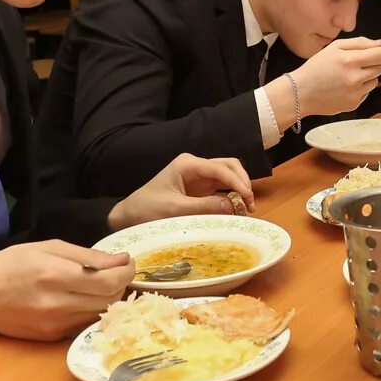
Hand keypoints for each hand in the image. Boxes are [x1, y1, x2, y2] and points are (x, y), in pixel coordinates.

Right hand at [0, 241, 134, 339]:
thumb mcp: (48, 248)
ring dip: (109, 299)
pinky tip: (83, 299)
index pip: (110, 281)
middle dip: (121, 284)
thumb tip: (121, 260)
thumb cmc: (10, 265)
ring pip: (101, 314)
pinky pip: (85, 324)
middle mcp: (58, 304)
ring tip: (101, 284)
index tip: (127, 263)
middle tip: (117, 272)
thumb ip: (88, 256)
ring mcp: (55, 325)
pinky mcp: (52, 338)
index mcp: (56, 276)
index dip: (126, 272)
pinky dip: (92, 310)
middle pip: (110, 300)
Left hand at [108, 153, 255, 229]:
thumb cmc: (147, 209)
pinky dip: (232, 197)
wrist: (131, 215)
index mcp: (187, 164)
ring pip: (228, 177)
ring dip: (240, 189)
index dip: (237, 181)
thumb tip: (232, 206)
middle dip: (242, 182)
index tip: (247, 197)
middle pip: (229, 167)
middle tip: (250, 204)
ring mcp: (200, 177)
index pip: (219, 168)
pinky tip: (238, 210)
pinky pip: (222, 189)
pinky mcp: (201, 189)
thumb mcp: (175, 210)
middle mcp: (196, 166)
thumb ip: (203, 207)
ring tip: (247, 208)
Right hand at [291, 36, 380, 116]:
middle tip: (356, 64)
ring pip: (375, 81)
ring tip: (348, 76)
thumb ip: (360, 43)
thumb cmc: (316, 68)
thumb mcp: (334, 48)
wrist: (301, 92)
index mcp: (350, 60)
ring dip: (366, 77)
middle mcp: (354, 78)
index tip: (379, 50)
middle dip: (372, 63)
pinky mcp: (354, 104)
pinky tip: (345, 86)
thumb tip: (380, 43)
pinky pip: (366, 93)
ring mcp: (355, 93)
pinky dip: (360, 89)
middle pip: (380, 67)